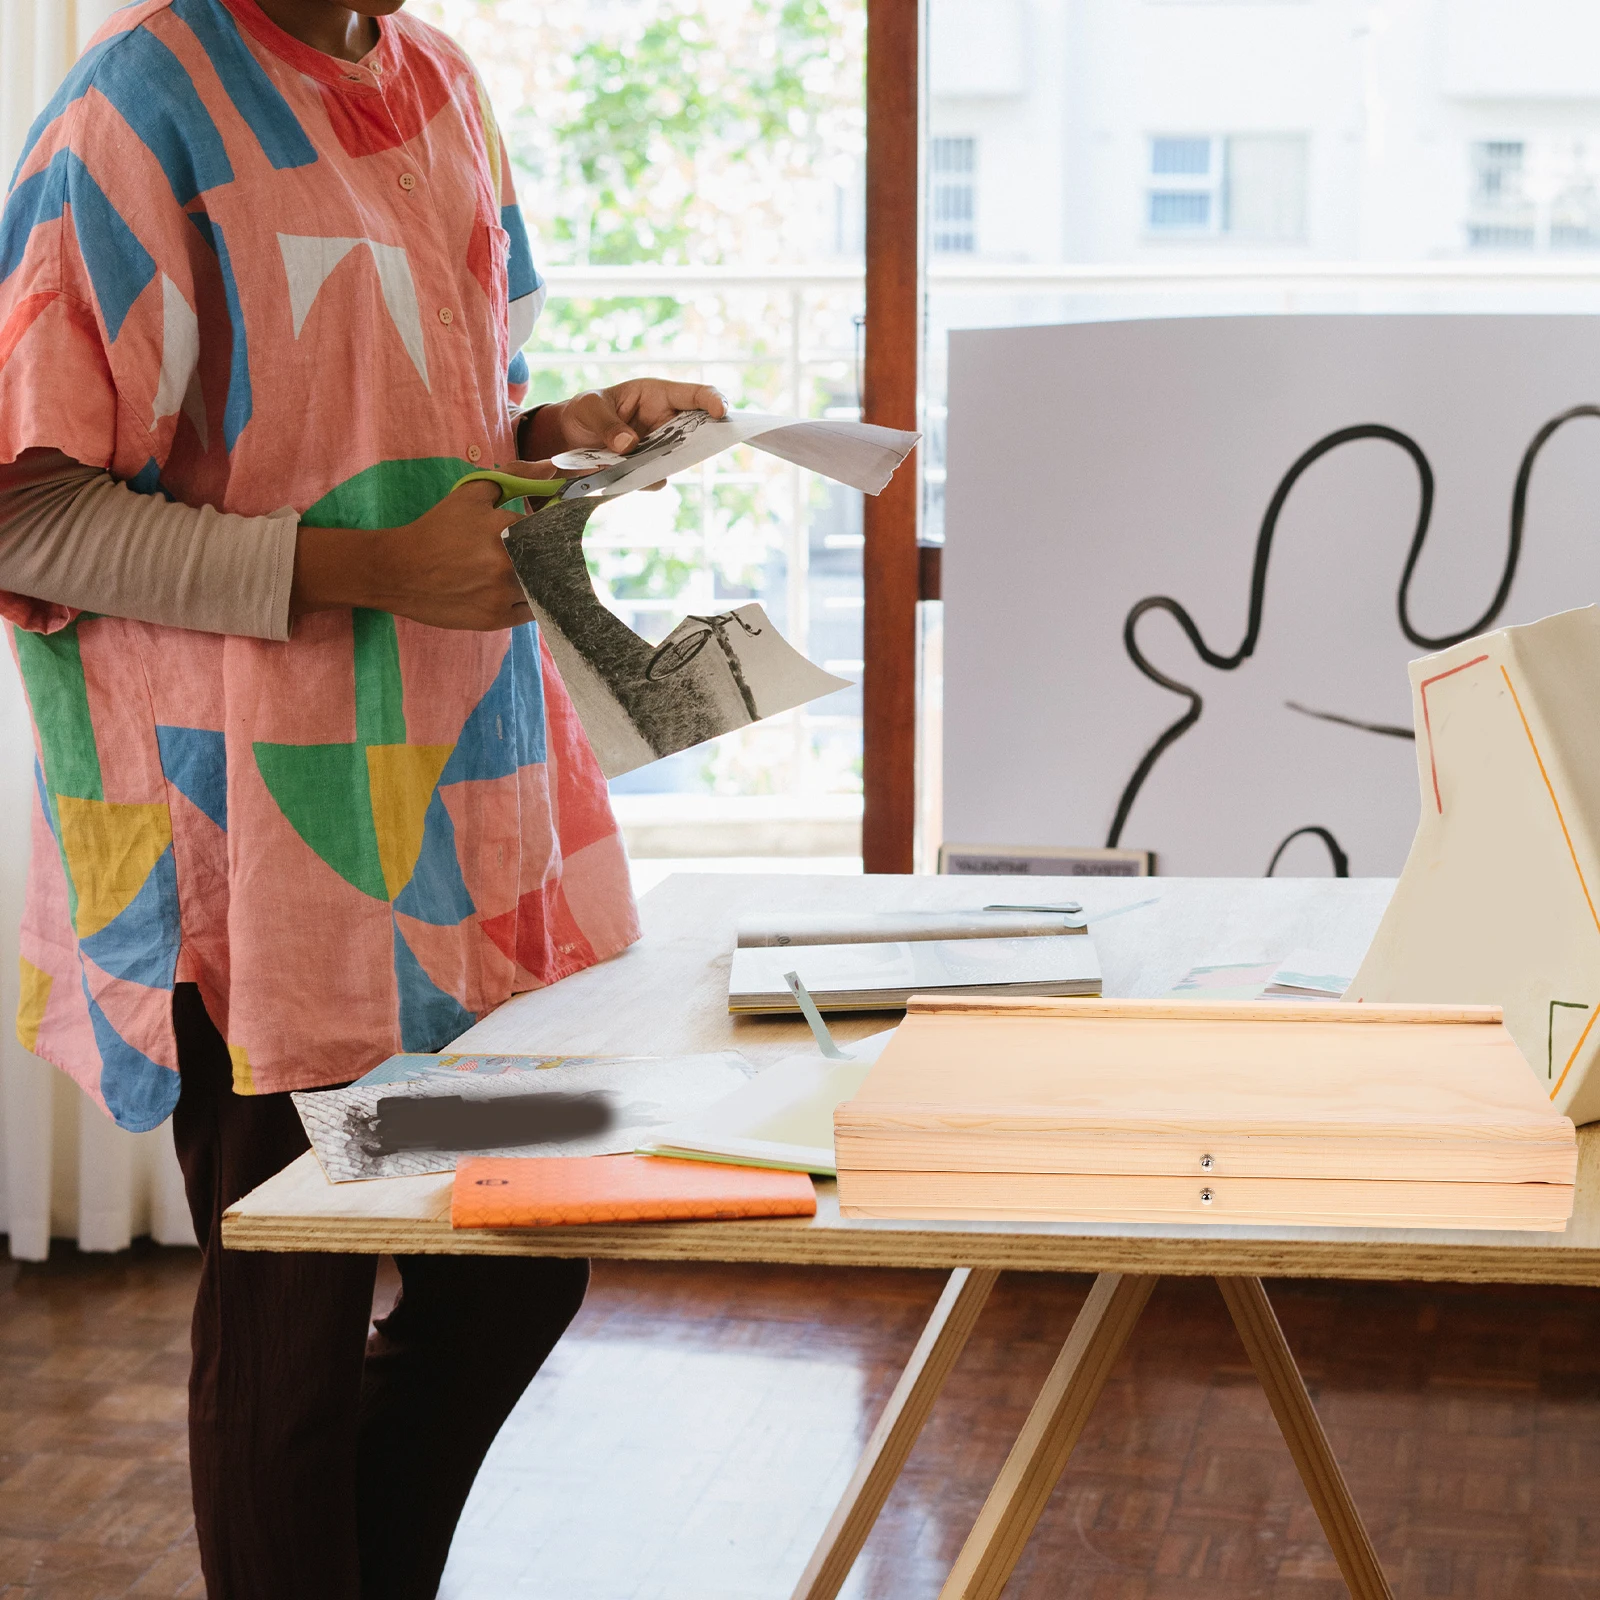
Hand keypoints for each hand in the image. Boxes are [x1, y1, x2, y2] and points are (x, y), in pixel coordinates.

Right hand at [292, 462, 568, 630]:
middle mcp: (509, 565)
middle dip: (555, 558)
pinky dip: (531, 600)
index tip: (560, 531)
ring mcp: (502, 596)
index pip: (554, 531)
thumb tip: (551, 468)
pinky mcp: (495, 620)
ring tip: (534, 572)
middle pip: (555, 564)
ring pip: (544, 590)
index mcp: (507, 530)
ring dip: (544, 582)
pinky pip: (531, 612)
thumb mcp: (471, 496)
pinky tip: (522, 589)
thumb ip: (514, 478)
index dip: (561, 531)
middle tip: (550, 555)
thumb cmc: (438, 529)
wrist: (399, 569)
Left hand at [524, 379, 726, 460]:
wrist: (569, 439)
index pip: (693, 395)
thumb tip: (629, 445)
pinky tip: (622, 475)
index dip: (712, 400)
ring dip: (665, 463)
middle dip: (702, 439)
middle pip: (697, 430)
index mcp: (657, 395)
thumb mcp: (589, 409)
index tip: (721, 411)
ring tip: (639, 462)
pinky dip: (645, 480)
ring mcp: (660, 448)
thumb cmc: (584, 412)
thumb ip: (608, 424)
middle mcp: (665, 421)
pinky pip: (657, 479)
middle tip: (695, 447)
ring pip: (679, 459)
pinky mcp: (650, 470)